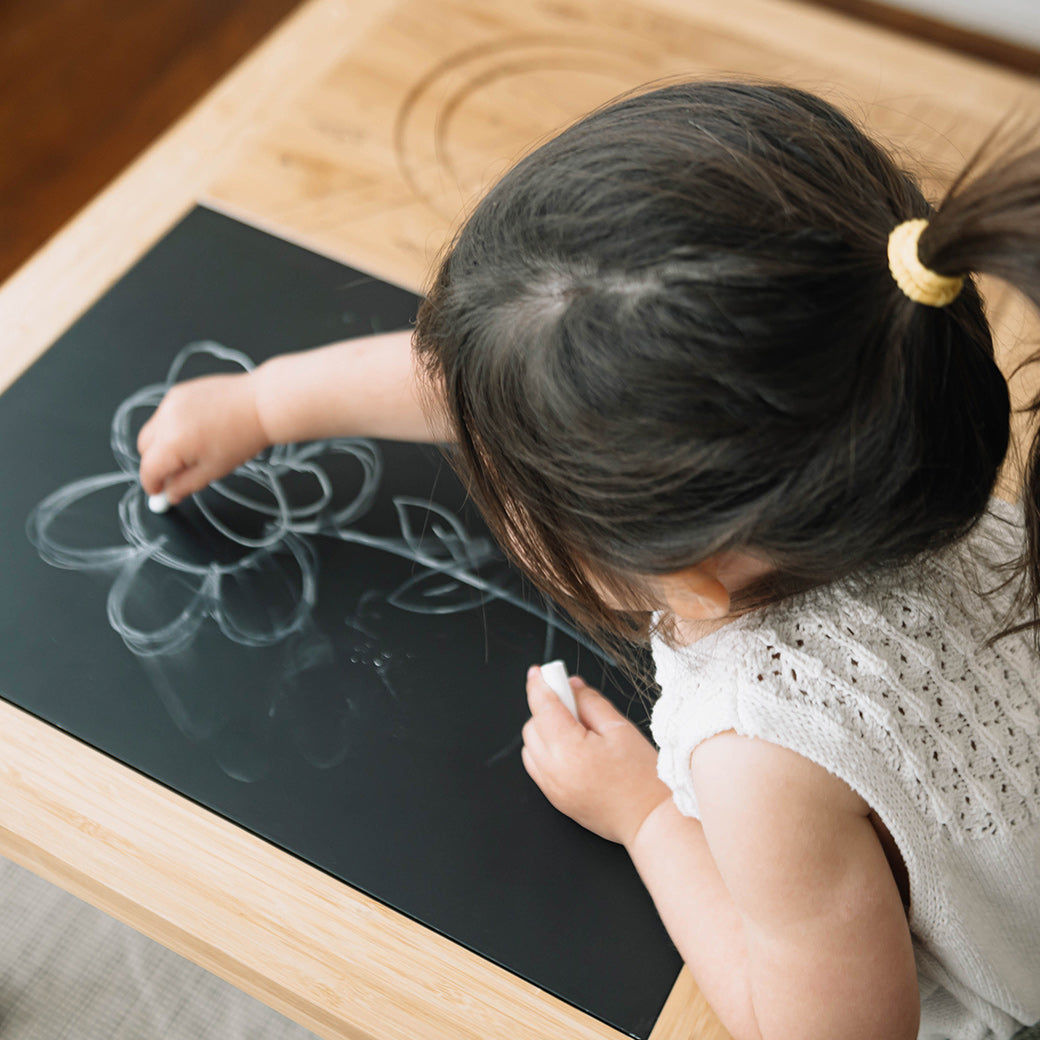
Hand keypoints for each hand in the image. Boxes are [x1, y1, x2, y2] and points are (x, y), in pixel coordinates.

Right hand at [137, 372, 268, 504]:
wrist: (260, 405)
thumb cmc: (242, 437)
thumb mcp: (212, 471)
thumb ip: (184, 486)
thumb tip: (168, 495)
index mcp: (172, 443)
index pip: (148, 470)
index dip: (152, 486)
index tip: (160, 492)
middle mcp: (165, 419)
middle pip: (144, 449)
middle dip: (155, 463)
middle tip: (177, 473)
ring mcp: (171, 402)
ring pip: (153, 430)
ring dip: (163, 443)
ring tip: (194, 448)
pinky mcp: (179, 391)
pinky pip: (165, 414)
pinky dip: (172, 425)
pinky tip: (198, 428)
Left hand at [521, 666, 671, 846]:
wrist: (651, 821)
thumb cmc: (643, 778)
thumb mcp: (620, 728)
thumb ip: (590, 702)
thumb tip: (571, 686)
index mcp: (569, 750)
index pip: (543, 707)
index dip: (539, 685)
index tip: (538, 672)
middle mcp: (553, 771)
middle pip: (532, 726)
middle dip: (546, 709)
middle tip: (573, 703)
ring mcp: (552, 788)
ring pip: (530, 747)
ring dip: (544, 731)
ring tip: (577, 731)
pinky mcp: (555, 799)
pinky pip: (537, 767)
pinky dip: (545, 752)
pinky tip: (572, 750)